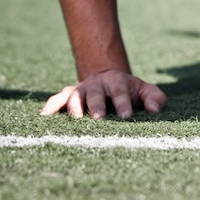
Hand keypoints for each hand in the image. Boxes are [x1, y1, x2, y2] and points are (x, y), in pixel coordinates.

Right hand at [40, 69, 166, 118]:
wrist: (110, 80)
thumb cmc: (131, 91)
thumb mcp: (146, 91)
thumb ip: (155, 98)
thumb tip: (154, 109)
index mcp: (116, 81)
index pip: (120, 92)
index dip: (123, 103)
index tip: (127, 117)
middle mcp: (96, 83)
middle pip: (95, 92)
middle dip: (96, 105)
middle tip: (99, 119)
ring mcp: (81, 89)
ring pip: (75, 95)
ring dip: (74, 107)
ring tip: (75, 120)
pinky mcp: (69, 97)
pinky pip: (58, 99)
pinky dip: (51, 106)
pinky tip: (44, 117)